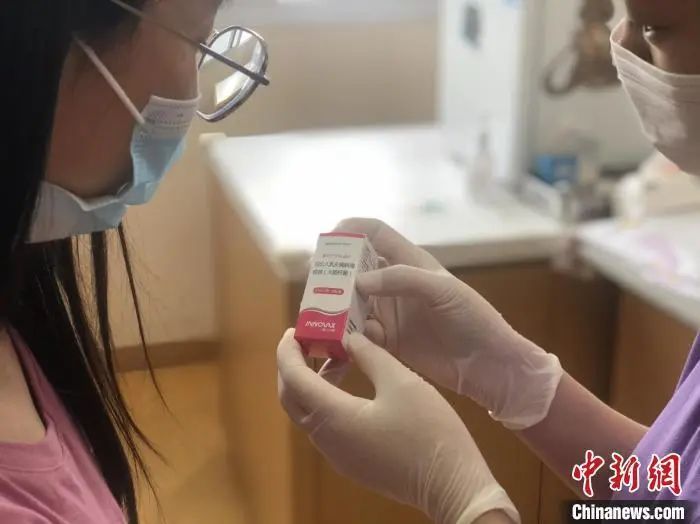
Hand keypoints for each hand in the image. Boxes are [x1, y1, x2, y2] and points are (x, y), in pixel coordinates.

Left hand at [277, 330, 519, 523]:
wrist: (452, 486)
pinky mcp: (352, 462)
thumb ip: (370, 356)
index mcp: (333, 417)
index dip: (287, 351)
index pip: (293, 378)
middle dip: (294, 367)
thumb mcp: (401, 382)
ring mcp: (338, 455)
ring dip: (314, 383)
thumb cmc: (428, 432)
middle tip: (309, 341)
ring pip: (309, 412)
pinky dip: (328, 400)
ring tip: (339, 356)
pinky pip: (326, 426)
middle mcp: (326, 439)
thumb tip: (350, 338)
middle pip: (293, 398)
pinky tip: (351, 385)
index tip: (293, 330)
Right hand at [335, 218, 563, 429]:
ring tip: (318, 318)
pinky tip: (337, 346)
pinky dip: (346, 338)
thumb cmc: (474, 319)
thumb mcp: (443, 290)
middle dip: (333, 274)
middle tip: (314, 286)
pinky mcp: (389, 342)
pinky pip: (359, 335)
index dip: (351, 229)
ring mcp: (391, 313)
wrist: (489, 365)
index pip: (376, 233)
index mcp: (411, 262)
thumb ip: (402, 279)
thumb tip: (359, 281)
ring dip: (335, 308)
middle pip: (355, 269)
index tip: (327, 239)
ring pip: (352, 304)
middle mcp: (396, 285)